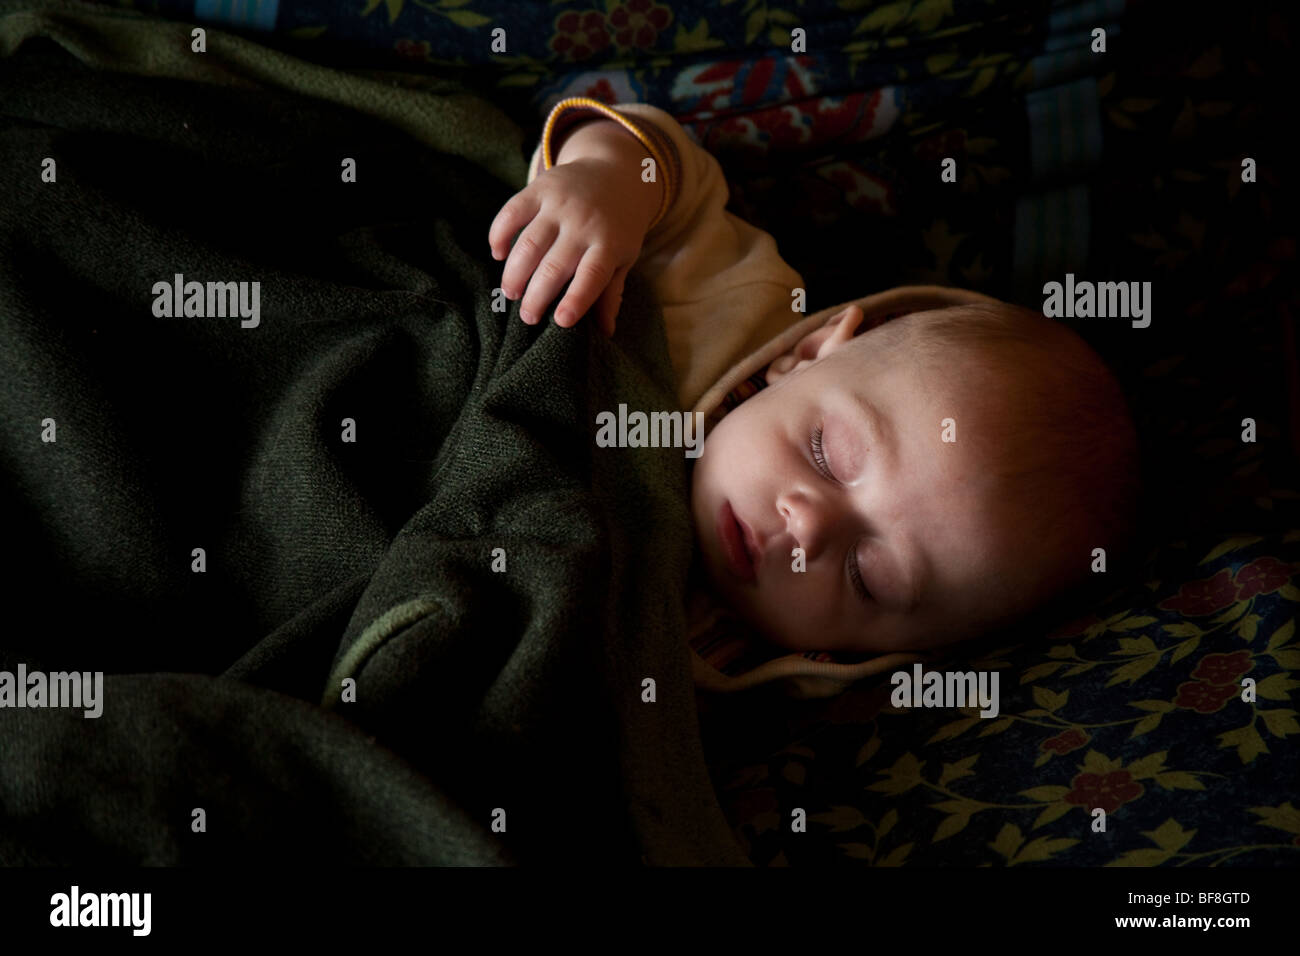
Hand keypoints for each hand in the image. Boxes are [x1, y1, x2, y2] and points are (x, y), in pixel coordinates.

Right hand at [488, 155, 655, 336]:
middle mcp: (583, 224)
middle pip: (554, 267)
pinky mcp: (540, 189)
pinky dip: (499, 234)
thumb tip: (606, 332)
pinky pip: (511, 213)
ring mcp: (560, 205)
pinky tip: (498, 254)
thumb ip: (611, 292)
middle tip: (527, 317)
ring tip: (511, 294)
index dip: (575, 300)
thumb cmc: (620, 226)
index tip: (560, 322)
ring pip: (528, 244)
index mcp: (609, 244)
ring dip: (514, 273)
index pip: (591, 276)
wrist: (618, 171)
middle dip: (536, 297)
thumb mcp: (625, 257)